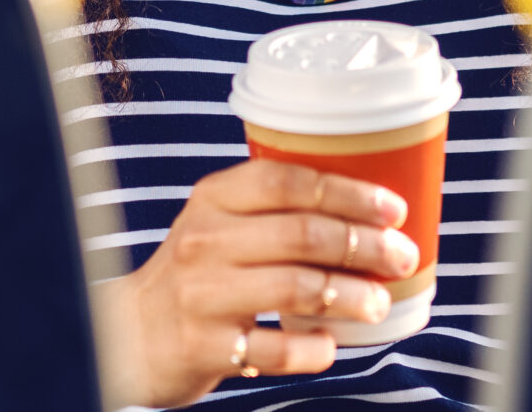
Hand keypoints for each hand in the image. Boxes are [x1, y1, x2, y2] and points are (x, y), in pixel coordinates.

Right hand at [92, 160, 420, 409]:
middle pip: (303, 234)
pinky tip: (331, 345)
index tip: (393, 209)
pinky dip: (314, 349)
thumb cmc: (196, 275)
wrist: (130, 334)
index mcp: (213, 198)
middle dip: (365, 245)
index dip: (349, 192)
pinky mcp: (205, 346)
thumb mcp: (220, 225)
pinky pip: (275, 349)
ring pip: (297, 289)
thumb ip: (274, 211)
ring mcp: (202, 294)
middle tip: (401, 257)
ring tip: (380, 303)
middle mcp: (205, 240)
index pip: (288, 181)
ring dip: (351, 295)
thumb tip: (369, 211)